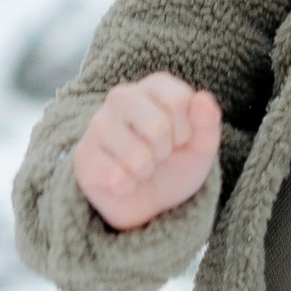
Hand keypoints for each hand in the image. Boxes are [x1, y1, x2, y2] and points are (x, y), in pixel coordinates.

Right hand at [71, 70, 222, 232]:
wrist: (150, 203)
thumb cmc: (174, 166)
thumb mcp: (201, 147)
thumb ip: (207, 122)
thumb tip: (202, 98)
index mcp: (154, 87)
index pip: (179, 100)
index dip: (187, 130)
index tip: (180, 140)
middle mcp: (122, 96)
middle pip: (158, 126)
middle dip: (165, 152)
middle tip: (159, 156)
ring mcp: (98, 124)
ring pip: (137, 155)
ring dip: (146, 171)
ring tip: (141, 168)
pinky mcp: (84, 155)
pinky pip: (115, 176)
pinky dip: (128, 187)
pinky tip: (123, 181)